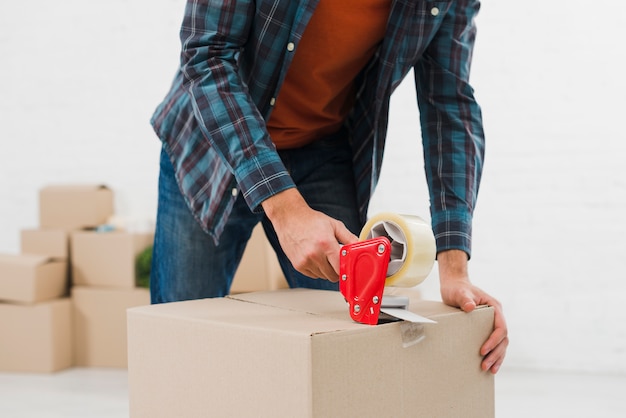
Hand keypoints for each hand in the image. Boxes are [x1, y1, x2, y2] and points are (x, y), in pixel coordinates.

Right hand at [262, 188, 358, 280]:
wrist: (289, 218)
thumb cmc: (310, 220)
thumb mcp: (334, 225)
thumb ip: (349, 237)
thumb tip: (360, 246)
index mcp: (326, 244)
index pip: (340, 268)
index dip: (346, 269)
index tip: (348, 268)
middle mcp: (314, 254)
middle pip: (332, 275)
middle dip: (337, 269)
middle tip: (335, 259)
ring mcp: (305, 261)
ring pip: (323, 276)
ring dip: (326, 270)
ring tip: (323, 255)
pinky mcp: (298, 265)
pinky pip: (313, 275)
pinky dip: (316, 270)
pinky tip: (314, 257)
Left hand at [438, 250, 508, 373]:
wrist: (455, 285)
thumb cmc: (457, 288)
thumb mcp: (459, 292)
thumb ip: (464, 299)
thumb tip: (469, 308)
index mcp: (494, 307)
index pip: (500, 327)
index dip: (494, 340)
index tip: (483, 350)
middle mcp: (497, 315)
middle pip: (502, 338)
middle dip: (495, 353)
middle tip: (484, 365)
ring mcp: (493, 322)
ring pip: (501, 343)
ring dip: (497, 357)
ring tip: (489, 369)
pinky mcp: (486, 328)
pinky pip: (495, 343)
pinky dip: (494, 354)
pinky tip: (491, 366)